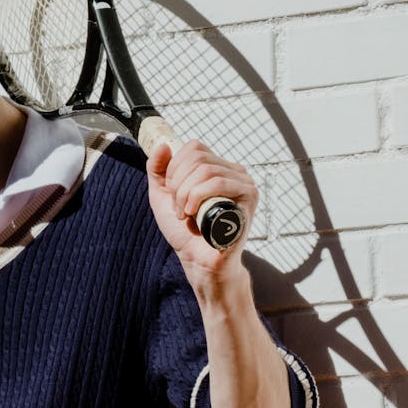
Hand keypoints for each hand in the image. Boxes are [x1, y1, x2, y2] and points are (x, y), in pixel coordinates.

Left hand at [145, 140, 258, 281]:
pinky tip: (193, 215)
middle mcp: (234, 171)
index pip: (194, 148)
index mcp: (218, 167)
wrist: (200, 261)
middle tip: (178, 208)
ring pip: (206, 170)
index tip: (172, 193)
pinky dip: (198, 197)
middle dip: (178, 184)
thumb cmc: (185, 232)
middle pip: (198, 158)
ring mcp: (244, 183)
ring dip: (186, 194)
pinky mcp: (249, 197)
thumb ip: (158, 170)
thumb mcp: (163, 196)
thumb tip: (164, 146)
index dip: (176, 167)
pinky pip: (219, 183)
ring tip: (185, 214)